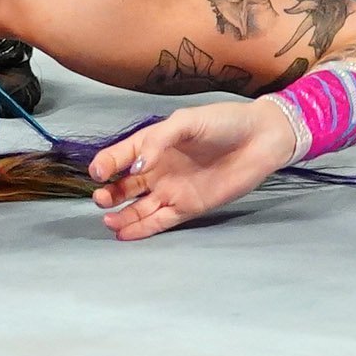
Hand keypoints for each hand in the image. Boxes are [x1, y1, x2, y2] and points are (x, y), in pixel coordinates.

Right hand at [89, 99, 297, 241]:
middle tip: (101, 199)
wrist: (259, 140)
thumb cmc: (223, 122)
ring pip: (139, 207)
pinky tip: (124, 234)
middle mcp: (159, 168)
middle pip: (126, 185)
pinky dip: (141, 229)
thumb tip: (135, 167)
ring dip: (122, 215)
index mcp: (156, 142)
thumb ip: (160, 140)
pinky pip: (159, 221)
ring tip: (107, 221)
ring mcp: (173, 189)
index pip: (123, 154)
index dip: (107, 163)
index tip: (96, 172)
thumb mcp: (188, 121)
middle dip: (110, 193)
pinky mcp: (188, 207)